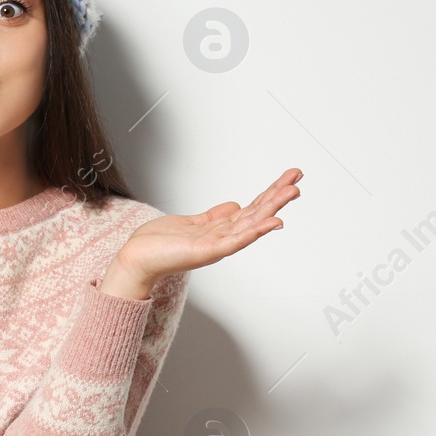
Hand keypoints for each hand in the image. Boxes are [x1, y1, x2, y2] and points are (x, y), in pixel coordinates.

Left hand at [102, 168, 303, 298]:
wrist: (137, 259)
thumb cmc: (159, 243)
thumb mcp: (193, 222)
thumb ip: (215, 216)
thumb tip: (236, 205)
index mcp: (220, 228)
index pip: (252, 207)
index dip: (271, 192)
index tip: (289, 177)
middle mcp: (223, 237)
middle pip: (257, 213)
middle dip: (278, 195)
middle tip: (298, 178)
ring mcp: (217, 245)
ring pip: (252, 224)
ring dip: (273, 208)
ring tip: (292, 193)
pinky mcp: (207, 251)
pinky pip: (237, 240)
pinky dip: (255, 231)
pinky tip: (272, 222)